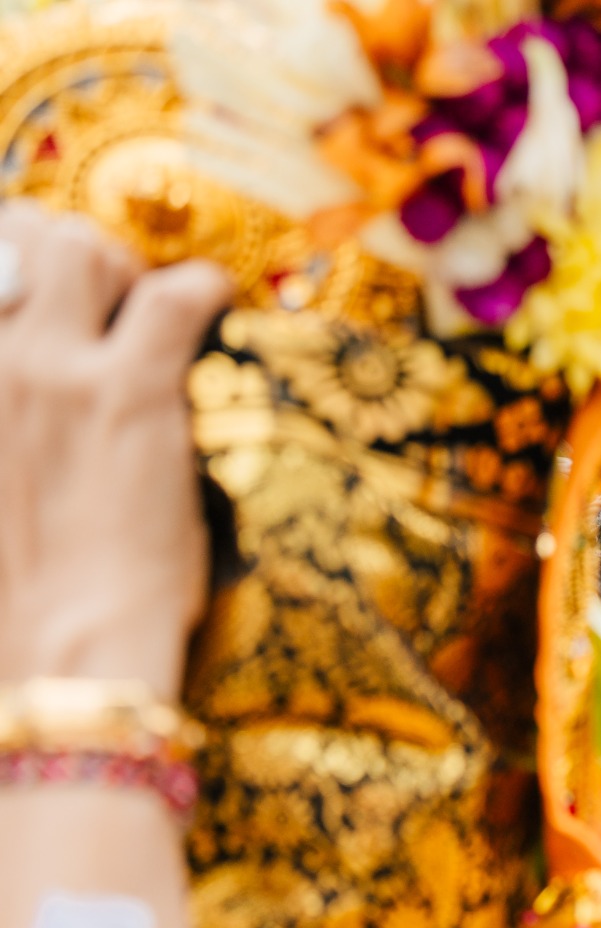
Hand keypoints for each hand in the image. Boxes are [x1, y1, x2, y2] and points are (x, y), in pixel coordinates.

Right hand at [0, 204, 230, 693]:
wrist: (59, 650)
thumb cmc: (11, 595)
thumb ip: (6, 418)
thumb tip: (26, 413)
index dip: (10, 263)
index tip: (32, 284)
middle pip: (26, 241)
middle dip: (67, 248)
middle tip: (103, 288)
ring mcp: (56, 370)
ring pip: (90, 251)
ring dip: (126, 266)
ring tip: (152, 304)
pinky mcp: (135, 393)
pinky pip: (177, 297)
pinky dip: (203, 290)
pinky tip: (216, 307)